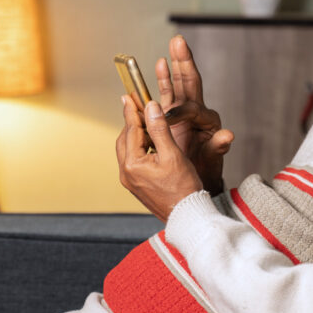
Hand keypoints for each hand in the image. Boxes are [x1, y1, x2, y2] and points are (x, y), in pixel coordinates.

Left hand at [116, 95, 201, 221]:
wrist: (186, 215)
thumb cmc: (183, 189)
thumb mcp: (173, 154)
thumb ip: (160, 129)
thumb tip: (151, 108)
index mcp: (133, 164)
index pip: (131, 130)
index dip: (132, 111)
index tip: (129, 96)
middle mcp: (127, 173)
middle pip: (126, 139)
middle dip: (133, 122)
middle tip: (139, 106)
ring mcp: (130, 180)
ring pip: (128, 150)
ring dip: (137, 135)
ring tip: (148, 123)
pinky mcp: (137, 185)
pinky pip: (133, 160)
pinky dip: (140, 148)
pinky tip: (152, 144)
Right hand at [156, 35, 233, 194]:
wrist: (198, 176)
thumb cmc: (206, 168)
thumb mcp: (213, 159)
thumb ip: (219, 146)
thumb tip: (228, 135)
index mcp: (207, 120)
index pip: (192, 109)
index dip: (179, 112)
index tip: (166, 119)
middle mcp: (197, 111)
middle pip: (190, 81)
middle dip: (184, 61)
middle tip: (179, 41)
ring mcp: (184, 111)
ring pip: (179, 82)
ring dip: (175, 63)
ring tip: (174, 44)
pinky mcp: (173, 114)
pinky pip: (169, 92)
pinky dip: (164, 78)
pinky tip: (161, 62)